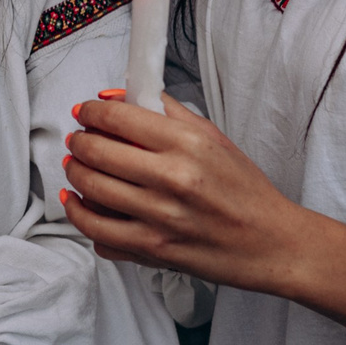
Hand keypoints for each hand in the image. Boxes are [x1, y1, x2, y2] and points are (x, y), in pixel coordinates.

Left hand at [61, 92, 345, 333]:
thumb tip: (117, 95)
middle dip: (78, 141)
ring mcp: (160, 216)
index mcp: (187, 144)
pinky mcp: (153, 249)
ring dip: (74, 172)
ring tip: (75, 165)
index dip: (91, 111)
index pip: (118, 117)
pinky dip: (79, 213)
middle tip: (77, 139)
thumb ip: (166, 111)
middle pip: (97, 150)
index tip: (84, 112)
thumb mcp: (214, 138)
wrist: (272, 243)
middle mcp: (172, 178)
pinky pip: (97, 229)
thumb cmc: (245, 190)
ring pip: (91, 187)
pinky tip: (77, 201)